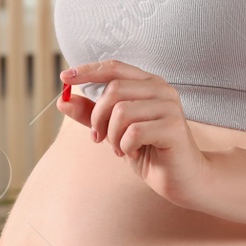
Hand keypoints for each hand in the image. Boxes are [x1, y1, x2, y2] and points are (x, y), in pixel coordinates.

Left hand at [57, 60, 211, 208]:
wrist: (182, 178)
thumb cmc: (150, 151)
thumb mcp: (114, 131)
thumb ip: (91, 114)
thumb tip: (63, 100)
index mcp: (147, 84)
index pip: (114, 67)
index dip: (88, 71)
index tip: (65, 77)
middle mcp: (161, 89)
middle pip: (113, 90)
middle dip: (98, 117)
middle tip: (99, 138)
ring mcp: (170, 106)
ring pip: (121, 111)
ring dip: (112, 135)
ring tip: (121, 148)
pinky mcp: (173, 126)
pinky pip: (134, 132)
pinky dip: (126, 146)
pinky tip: (134, 152)